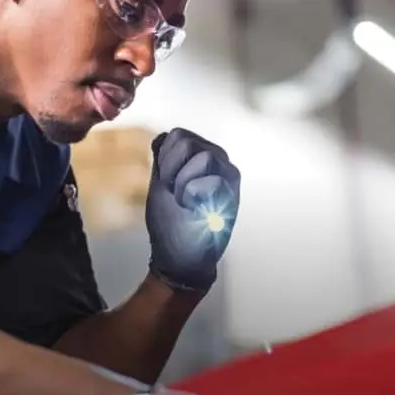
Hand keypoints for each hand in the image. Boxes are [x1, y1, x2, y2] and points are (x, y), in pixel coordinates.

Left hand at [145, 128, 240, 293]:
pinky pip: (212, 180)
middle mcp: (217, 161)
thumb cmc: (171, 225)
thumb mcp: (159, 186)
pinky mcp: (235, 193)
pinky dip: (196, 196)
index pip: (176, 135)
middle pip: (187, 142)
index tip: (165, 183)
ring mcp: (228, 175)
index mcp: (198, 157)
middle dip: (172, 170)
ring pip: (203, 157)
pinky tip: (197, 210)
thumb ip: (163, 159)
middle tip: (176, 194)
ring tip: (187, 202)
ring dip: (184, 184)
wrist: (180, 258)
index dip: (164, 158)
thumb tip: (162, 138)